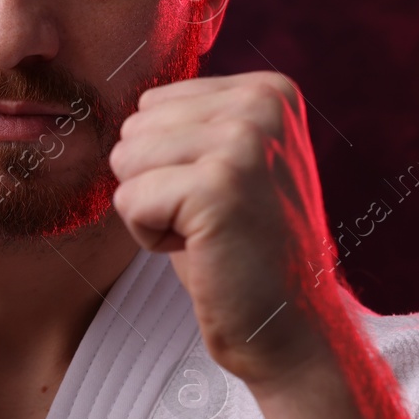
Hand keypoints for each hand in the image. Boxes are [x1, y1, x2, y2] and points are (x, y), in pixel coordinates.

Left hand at [108, 71, 341, 389]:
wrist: (292, 327)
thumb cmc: (244, 252)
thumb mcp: (228, 165)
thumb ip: (192, 124)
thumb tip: (128, 109)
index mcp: (267, 90)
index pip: (152, 105)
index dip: (168, 163)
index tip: (221, 198)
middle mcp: (261, 103)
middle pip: (134, 128)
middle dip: (154, 184)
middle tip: (213, 222)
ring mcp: (242, 140)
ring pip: (125, 160)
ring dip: (151, 210)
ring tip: (207, 234)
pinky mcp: (217, 185)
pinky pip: (128, 199)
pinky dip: (149, 237)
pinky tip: (203, 251)